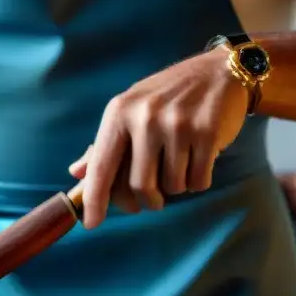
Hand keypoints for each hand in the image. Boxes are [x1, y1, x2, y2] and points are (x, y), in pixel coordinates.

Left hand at [69, 47, 248, 227]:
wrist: (219, 71)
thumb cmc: (169, 96)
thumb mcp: (131, 112)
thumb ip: (104, 145)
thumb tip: (76, 173)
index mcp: (120, 113)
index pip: (101, 167)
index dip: (95, 200)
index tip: (91, 224)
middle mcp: (145, 117)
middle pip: (140, 186)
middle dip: (148, 201)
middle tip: (153, 199)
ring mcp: (177, 124)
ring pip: (172, 187)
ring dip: (177, 187)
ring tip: (182, 164)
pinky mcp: (208, 132)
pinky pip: (198, 181)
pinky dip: (198, 180)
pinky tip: (200, 159)